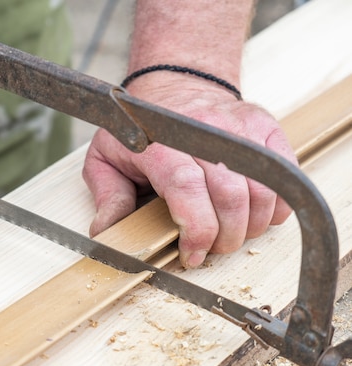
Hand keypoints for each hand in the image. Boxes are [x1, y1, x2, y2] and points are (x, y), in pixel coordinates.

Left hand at [83, 73, 297, 267]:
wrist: (174, 87)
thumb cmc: (140, 130)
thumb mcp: (106, 158)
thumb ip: (108, 196)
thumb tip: (105, 233)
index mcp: (161, 142)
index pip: (187, 187)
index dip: (196, 228)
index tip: (192, 253)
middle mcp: (204, 131)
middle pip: (230, 195)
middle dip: (225, 236)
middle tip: (210, 248)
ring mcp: (239, 128)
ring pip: (262, 189)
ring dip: (250, 226)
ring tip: (229, 234)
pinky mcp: (264, 128)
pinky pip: (284, 175)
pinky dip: (276, 205)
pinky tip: (253, 215)